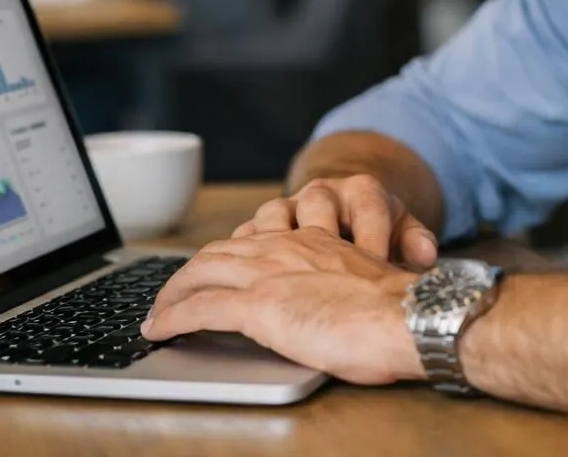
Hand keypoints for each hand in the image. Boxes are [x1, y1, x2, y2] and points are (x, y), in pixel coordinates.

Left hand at [141, 227, 423, 384]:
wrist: (410, 317)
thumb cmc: (399, 313)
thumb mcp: (364, 285)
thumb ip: (339, 284)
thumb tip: (331, 306)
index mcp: (313, 241)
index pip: (254, 237)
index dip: (227, 253)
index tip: (211, 269)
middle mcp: (286, 248)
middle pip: (220, 250)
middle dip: (190, 271)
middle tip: (171, 292)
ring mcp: (269, 274)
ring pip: (202, 271)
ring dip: (173, 292)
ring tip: (157, 312)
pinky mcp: (260, 306)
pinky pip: (201, 308)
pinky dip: (173, 318)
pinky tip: (158, 329)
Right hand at [234, 175, 437, 267]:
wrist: (348, 217)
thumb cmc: (378, 232)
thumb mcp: (402, 232)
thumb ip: (416, 241)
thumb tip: (426, 254)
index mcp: (362, 192)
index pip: (370, 208)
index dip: (375, 239)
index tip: (377, 266)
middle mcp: (323, 193)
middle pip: (315, 202)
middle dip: (320, 236)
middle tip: (325, 273)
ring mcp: (291, 209)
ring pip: (275, 214)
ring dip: (275, 243)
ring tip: (277, 275)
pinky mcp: (264, 229)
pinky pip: (248, 236)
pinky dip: (246, 255)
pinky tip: (247, 280)